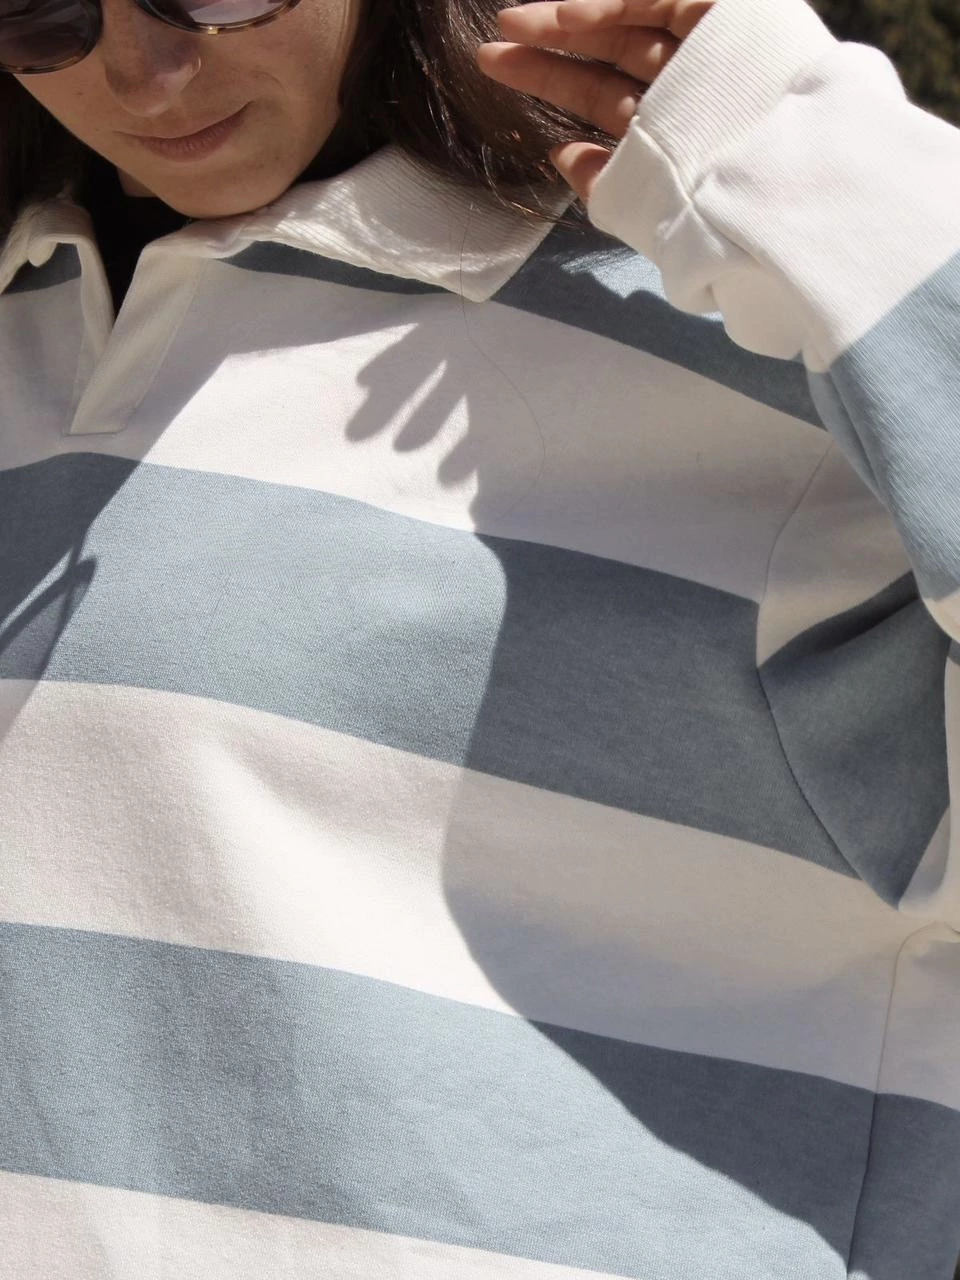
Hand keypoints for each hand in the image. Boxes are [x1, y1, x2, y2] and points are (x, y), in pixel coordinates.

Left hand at [476, 0, 715, 199]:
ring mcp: (709, 46)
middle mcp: (691, 86)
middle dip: (548, 55)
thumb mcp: (649, 201)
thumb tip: (559, 156)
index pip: (607, 103)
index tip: (506, 82)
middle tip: (491, 53)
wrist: (784, 188)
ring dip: (565, 24)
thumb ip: (606, 180)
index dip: (557, 88)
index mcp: (677, 130)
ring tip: (509, 26)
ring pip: (625, 26)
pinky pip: (658, 0)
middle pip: (608, 61)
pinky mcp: (727, 10)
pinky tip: (561, 16)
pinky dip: (609, 5)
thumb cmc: (720, 207)